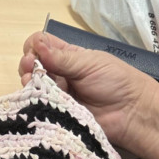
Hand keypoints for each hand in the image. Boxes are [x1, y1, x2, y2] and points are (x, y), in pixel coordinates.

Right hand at [19, 31, 158, 152]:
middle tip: (31, 66)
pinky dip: (33, 99)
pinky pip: (39, 105)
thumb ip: (61, 57)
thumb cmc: (116, 82)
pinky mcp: (56, 113)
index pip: (43, 45)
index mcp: (69, 56)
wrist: (131, 113)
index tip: (35, 51)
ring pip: (33, 84)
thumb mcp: (89, 63)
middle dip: (28, 63)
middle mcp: (60, 74)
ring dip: (28, 80)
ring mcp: (57, 94)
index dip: (35, 46)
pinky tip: (33, 95)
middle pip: (33, 65)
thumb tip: (36, 45)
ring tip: (31, 80)